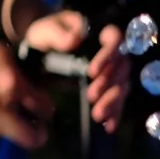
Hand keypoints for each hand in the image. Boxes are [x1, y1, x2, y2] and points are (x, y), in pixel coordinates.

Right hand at [0, 18, 53, 158]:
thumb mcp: (5, 54)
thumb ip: (20, 75)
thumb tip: (33, 88)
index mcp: (13, 84)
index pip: (43, 108)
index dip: (46, 110)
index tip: (44, 108)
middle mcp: (1, 106)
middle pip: (30, 138)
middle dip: (38, 136)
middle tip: (38, 129)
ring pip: (10, 149)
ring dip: (18, 146)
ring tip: (19, 137)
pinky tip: (2, 147)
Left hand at [17, 11, 132, 134]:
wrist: (37, 55)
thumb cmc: (43, 38)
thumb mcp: (44, 32)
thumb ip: (57, 34)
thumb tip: (75, 39)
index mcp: (97, 32)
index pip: (115, 39)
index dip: (109, 55)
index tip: (91, 72)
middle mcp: (110, 51)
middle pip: (121, 67)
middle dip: (109, 84)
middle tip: (91, 96)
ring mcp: (110, 71)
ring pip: (121, 86)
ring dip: (112, 102)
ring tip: (97, 115)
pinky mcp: (107, 88)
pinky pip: (117, 101)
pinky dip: (114, 114)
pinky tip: (108, 126)